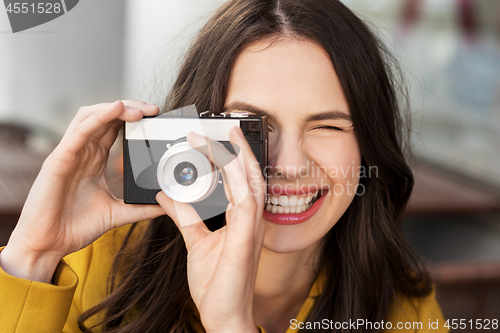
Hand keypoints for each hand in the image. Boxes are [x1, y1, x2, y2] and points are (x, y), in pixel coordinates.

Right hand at [0, 101, 165, 282]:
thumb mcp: (118, 213)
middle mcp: (83, 151)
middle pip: (106, 116)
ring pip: (92, 116)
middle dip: (131, 107)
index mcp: (94, 159)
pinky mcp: (59, 159)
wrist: (49, 245)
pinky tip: (117, 109)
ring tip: (140, 109)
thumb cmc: (75, 227)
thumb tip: (167, 205)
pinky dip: (100, 116)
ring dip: (117, 108)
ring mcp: (70, 152)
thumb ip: (141, 208)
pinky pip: (80, 131)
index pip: (115, 127)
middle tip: (154, 109)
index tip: (157, 118)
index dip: (134, 118)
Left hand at [156, 127, 264, 332]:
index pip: (238, 181)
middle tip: (225, 126)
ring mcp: (251, 228)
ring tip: (227, 135)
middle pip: (248, 176)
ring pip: (251, 183)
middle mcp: (250, 220)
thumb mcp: (195, 240)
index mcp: (240, 219)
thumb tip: (167, 194)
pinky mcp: (246, 239)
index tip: (216, 138)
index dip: (231, 157)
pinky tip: (229, 166)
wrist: (223, 315)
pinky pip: (245, 204)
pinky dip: (239, 182)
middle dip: (238, 149)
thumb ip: (185, 215)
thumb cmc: (216, 282)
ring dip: (239, 157)